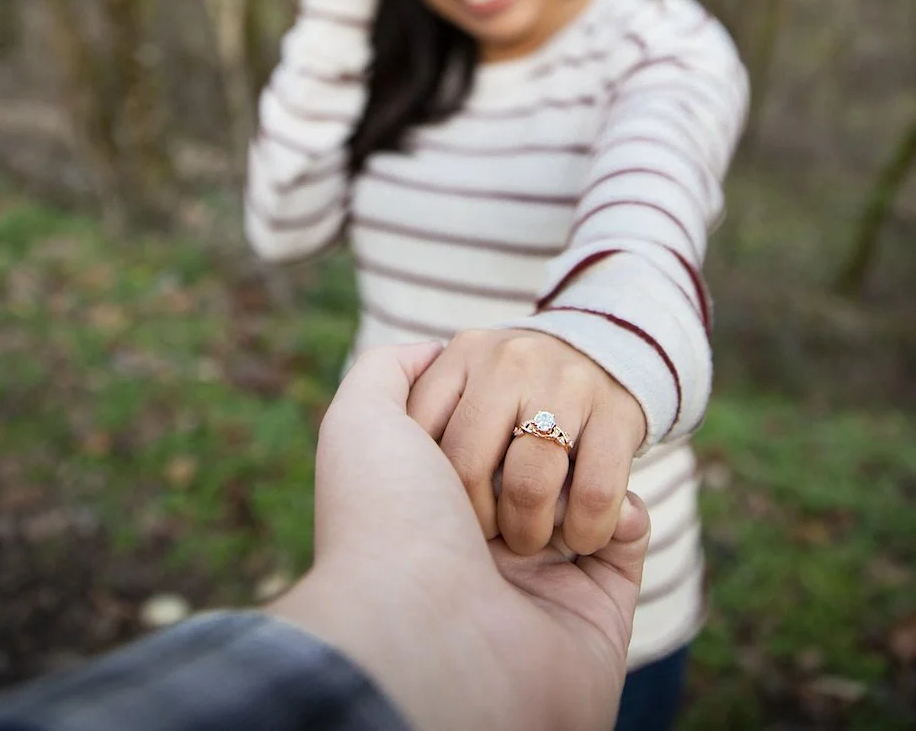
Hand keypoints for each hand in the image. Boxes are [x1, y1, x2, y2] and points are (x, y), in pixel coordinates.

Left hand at [269, 342, 648, 730]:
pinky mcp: (602, 589)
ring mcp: (548, 555)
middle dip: (520, 457)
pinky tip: (589, 537)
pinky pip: (633, 518)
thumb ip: (386, 370)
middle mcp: (490, 518)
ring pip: (585, 471)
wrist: (432, 643)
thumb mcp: (359, 422)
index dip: (471, 418)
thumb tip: (433, 348)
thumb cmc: (388, 522)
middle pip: (538, 436)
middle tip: (493, 504)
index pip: (482, 413)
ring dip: (560, 491)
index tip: (451, 443)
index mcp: (439, 482)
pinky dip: (616, 515)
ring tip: (539, 535)